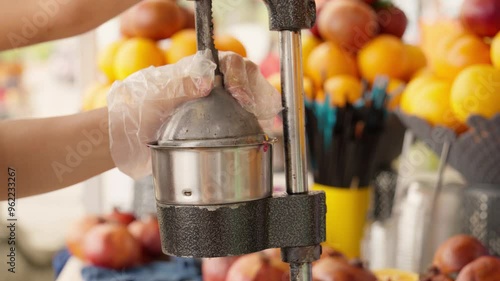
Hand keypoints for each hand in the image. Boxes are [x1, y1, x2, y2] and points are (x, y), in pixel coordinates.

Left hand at [108, 51, 280, 178]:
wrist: (128, 141)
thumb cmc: (136, 112)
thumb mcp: (155, 95)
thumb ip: (179, 85)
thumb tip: (207, 81)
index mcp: (196, 73)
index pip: (228, 62)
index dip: (239, 74)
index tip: (238, 95)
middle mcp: (210, 86)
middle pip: (244, 75)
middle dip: (253, 86)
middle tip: (250, 107)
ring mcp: (217, 106)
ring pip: (248, 96)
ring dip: (258, 101)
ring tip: (261, 117)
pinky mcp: (220, 126)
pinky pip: (244, 119)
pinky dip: (256, 121)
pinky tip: (259, 128)